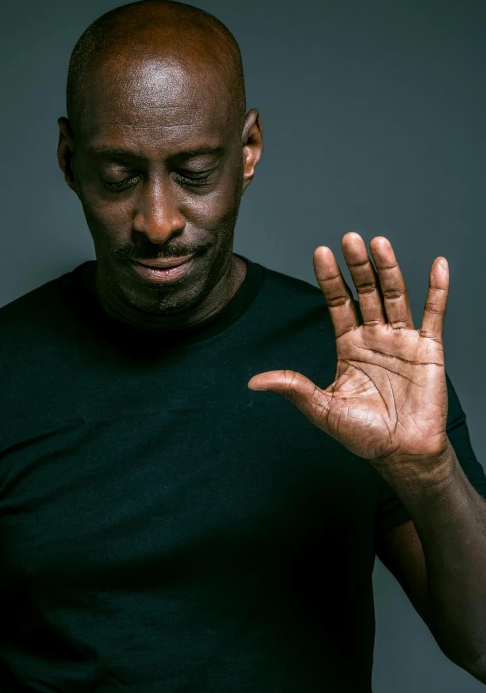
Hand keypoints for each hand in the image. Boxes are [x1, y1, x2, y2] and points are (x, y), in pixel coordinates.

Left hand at [248, 233, 451, 481]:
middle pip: (366, 292)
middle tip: (349, 238)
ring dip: (388, 269)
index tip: (320, 251)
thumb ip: (294, 389)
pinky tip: (437, 264)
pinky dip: (437, 290)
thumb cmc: (363, 435)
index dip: (330, 279)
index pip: (338, 303)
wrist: (402, 455)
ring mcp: (402, 341)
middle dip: (357, 266)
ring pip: (395, 296)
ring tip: (378, 243)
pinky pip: (434, 315)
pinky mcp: (429, 350)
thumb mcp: (322, 410)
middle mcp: (375, 337)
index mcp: (349, 346)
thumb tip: (254, 382)